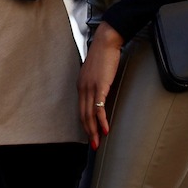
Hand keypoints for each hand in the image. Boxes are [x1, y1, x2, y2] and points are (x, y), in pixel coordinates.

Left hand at [78, 24, 123, 150]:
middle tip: (94, 145)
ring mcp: (90, 87)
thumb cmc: (103, 55)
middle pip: (83, 115)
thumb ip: (96, 83)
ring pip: (89, 114)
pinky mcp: (100, 86)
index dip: (85, 124)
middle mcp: (82, 88)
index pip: (81, 109)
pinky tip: (105, 128)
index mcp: (81, 85)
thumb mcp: (96, 72)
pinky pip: (99, 107)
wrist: (106, 42)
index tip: (90, 134)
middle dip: (88, 132)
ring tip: (98, 141)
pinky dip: (101, 119)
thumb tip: (100, 93)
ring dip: (94, 130)